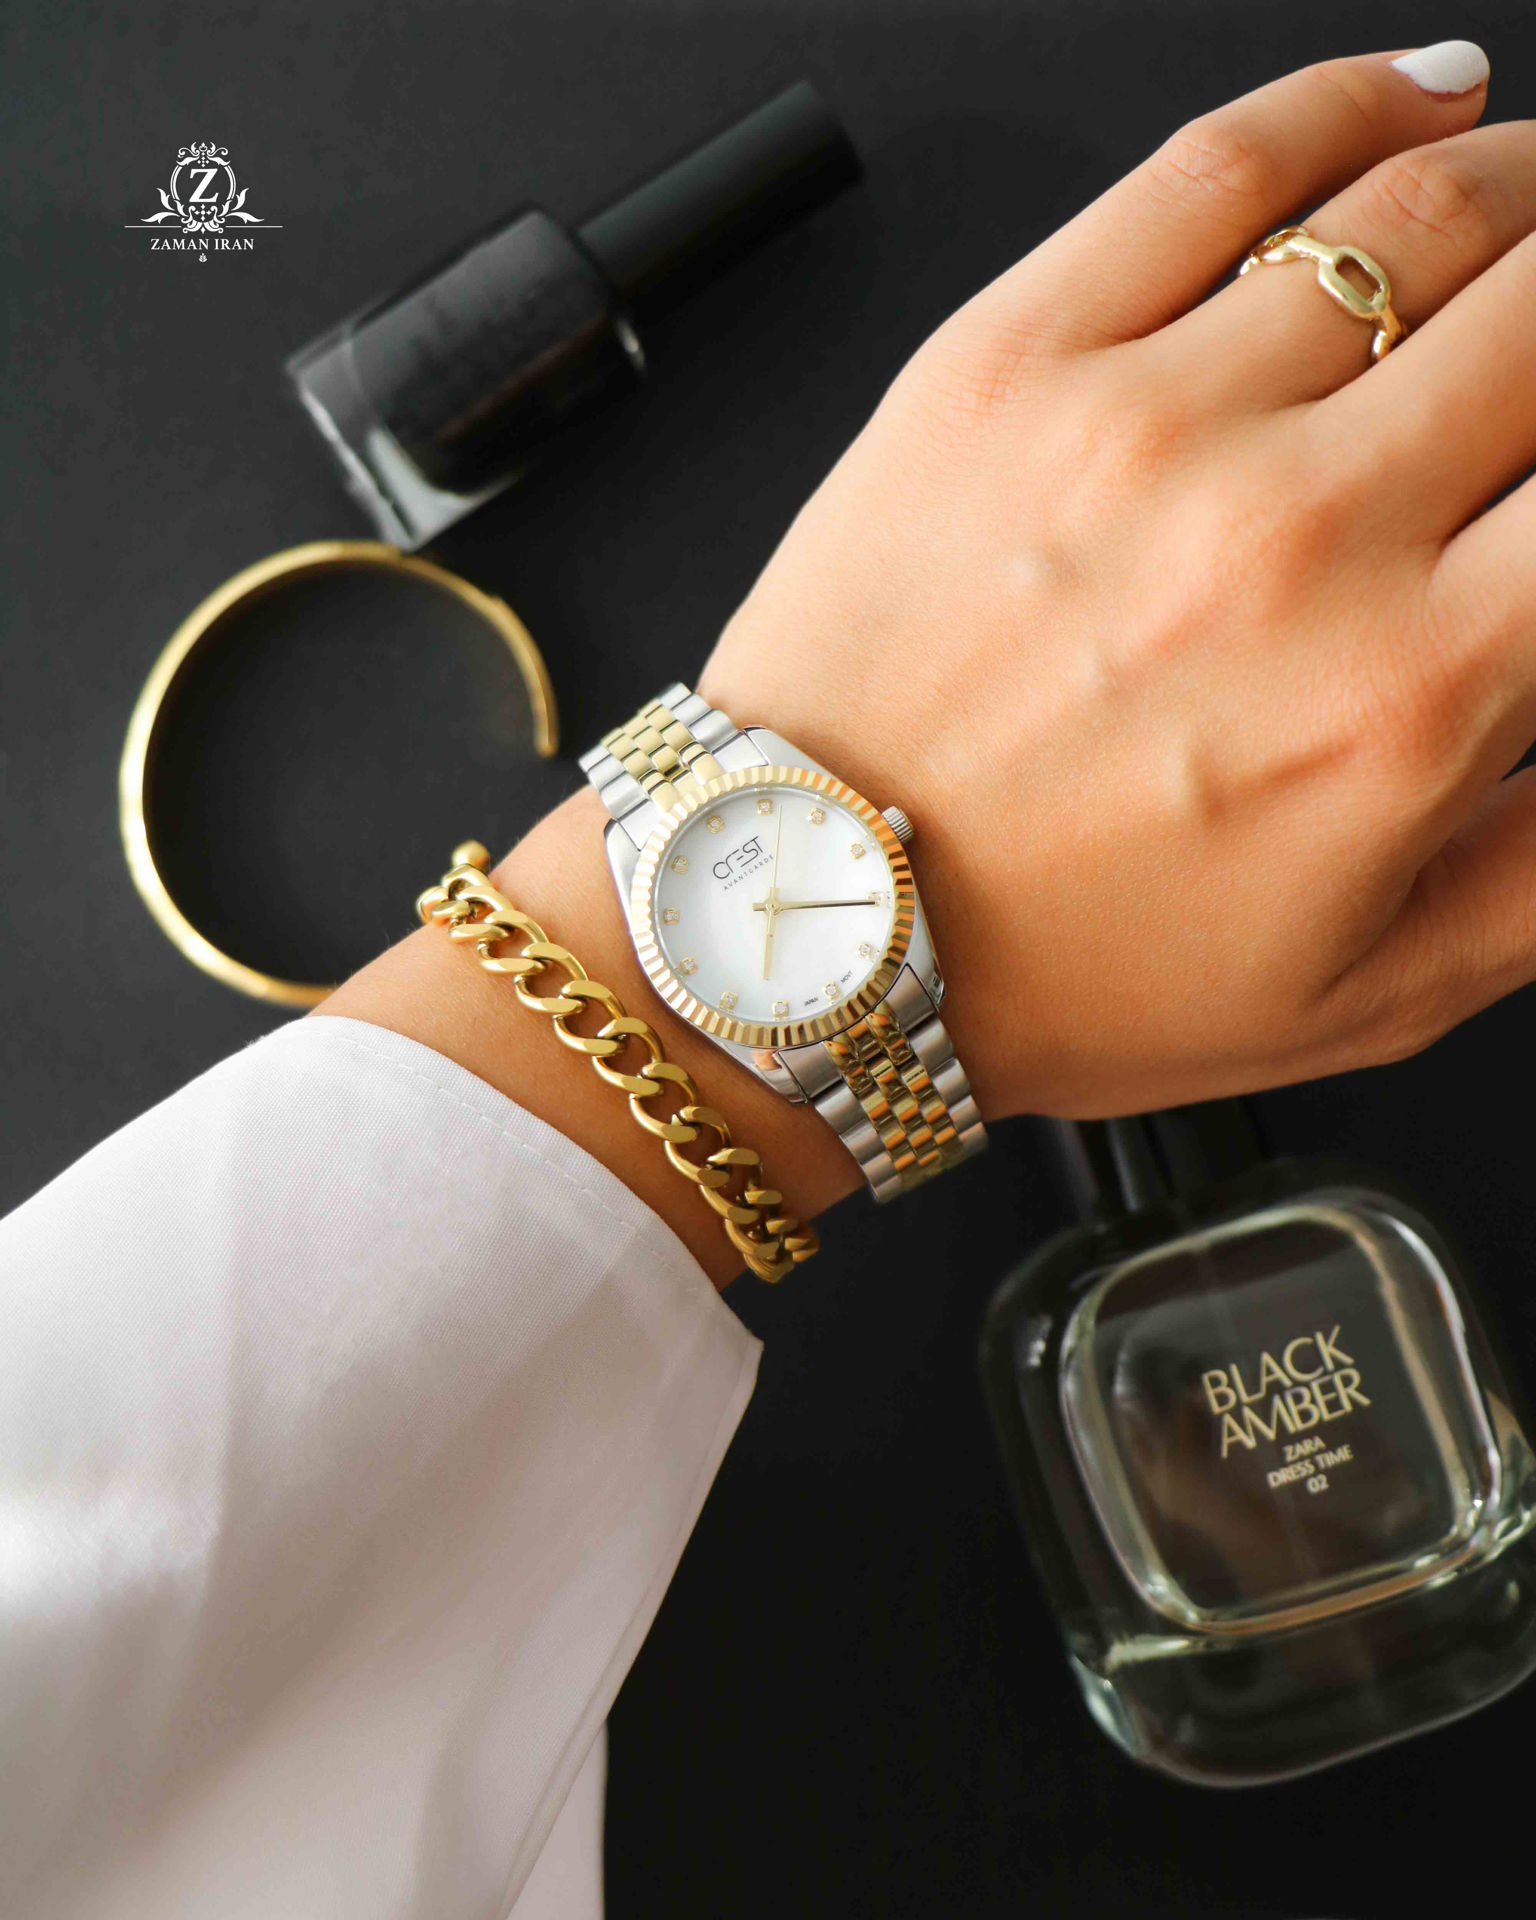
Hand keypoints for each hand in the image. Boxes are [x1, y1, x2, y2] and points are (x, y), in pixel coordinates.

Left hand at [701, 43, 1535, 1120]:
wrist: (819, 923)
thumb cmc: (1054, 962)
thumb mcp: (1358, 993)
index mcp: (1403, 696)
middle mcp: (1293, 540)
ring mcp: (1145, 428)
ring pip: (1419, 217)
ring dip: (1525, 186)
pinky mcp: (1010, 362)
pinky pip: (1221, 166)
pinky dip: (1349, 103)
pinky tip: (1417, 98)